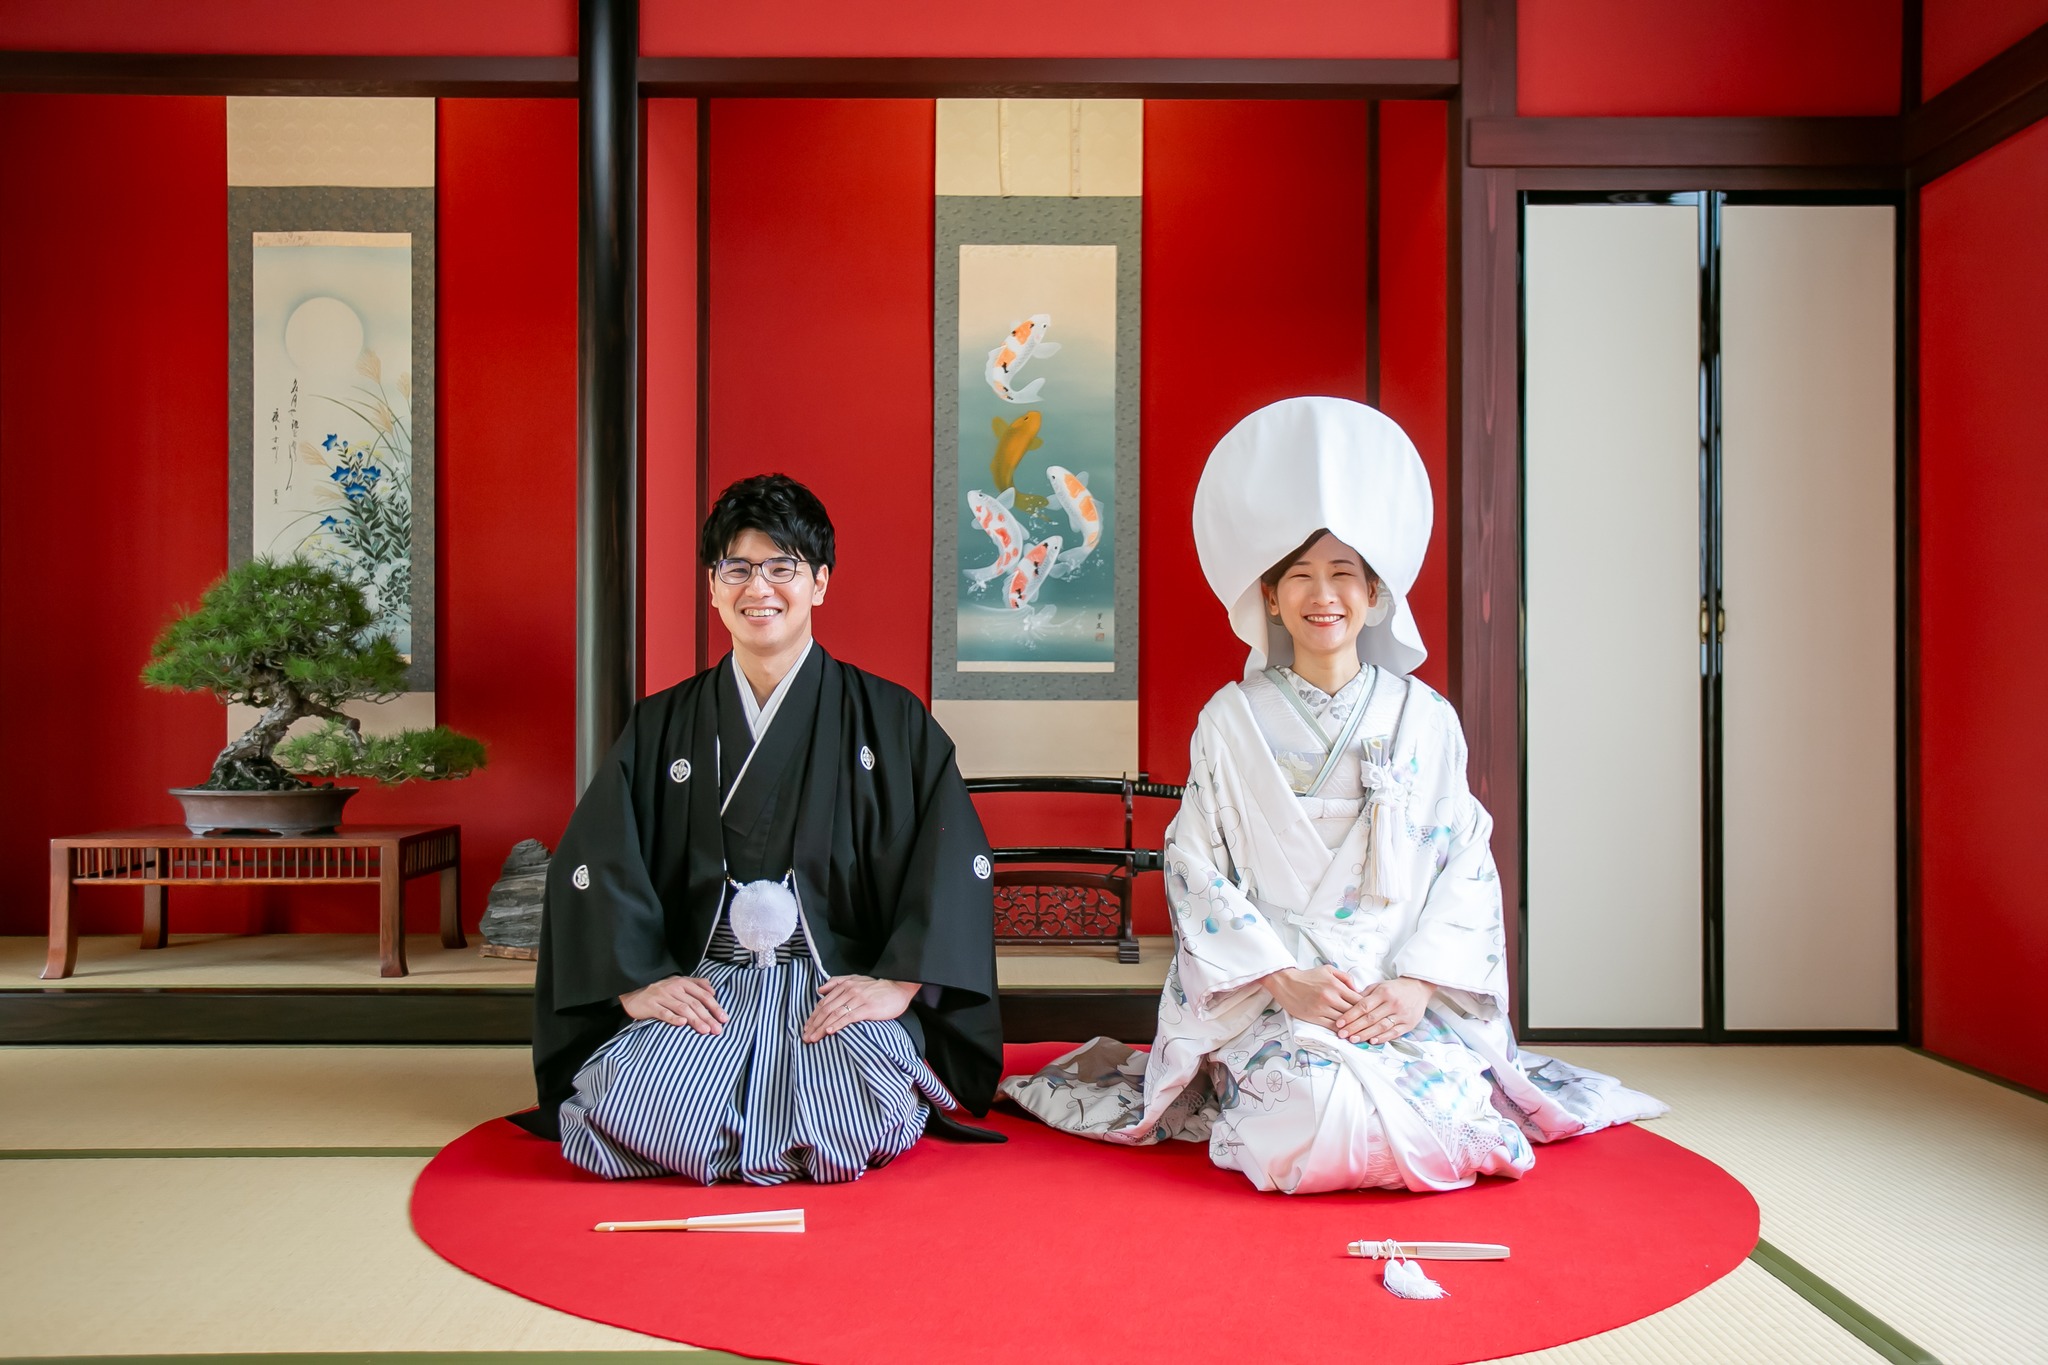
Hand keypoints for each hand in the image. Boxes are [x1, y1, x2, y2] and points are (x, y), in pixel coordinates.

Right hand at [620, 975, 727, 1034]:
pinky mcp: (651, 1006)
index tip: (724, 1018)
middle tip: (717, 1030)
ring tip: (705, 1030)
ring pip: (682, 1008)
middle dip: (708, 1016)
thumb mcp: (677, 983)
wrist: (633, 994)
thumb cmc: (659, 991)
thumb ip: (696, 984)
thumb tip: (713, 990)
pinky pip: (664, 1013)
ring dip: (695, 1020)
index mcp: (682, 983)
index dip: (715, 1006)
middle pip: (694, 1003)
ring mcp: (662, 997)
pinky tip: (682, 1024)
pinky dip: (673, 1018)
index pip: (703, 994)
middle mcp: (673, 988)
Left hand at [802, 974, 918, 1043]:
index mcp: (845, 985)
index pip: (824, 1002)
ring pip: (834, 1014)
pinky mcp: (867, 1008)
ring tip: (813, 1038)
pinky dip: (837, 1024)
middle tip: (806, 1036)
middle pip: (826, 1009)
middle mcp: (849, 991)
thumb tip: (820, 990)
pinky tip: (830, 1031)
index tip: (807, 1027)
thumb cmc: (878, 987)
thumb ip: (837, 982)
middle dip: (814, 1024)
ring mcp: (858, 999)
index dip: (813, 1016)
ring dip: (822, 1027)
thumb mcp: (856, 979)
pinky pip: (849, 1017)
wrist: (899, 988)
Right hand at [1258, 966, 1363, 1029]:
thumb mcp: (1328, 970)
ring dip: (1352, 1027)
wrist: (1286, 983)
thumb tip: (1357, 989)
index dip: (1366, 1007)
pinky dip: (1339, 1031)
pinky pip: (1331, 1027)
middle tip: (1369, 1024)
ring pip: (1343, 1022)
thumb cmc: (1308, 976)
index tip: (1370, 1011)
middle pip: (1352, 1012)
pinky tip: (1345, 1033)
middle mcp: (1330, 997)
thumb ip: (1345, 977)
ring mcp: (1322, 1008)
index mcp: (1335, 985)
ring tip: (1360, 1031)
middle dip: (1361, 1019)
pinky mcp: (1314, 1017)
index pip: (1358, 1000)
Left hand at [1333, 976, 1434, 1044]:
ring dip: (1366, 1035)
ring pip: (1381, 1027)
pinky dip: (1382, 1038)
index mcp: (1384, 992)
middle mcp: (1393, 1003)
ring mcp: (1402, 1014)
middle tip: (1342, 1034)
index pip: (1364, 1006)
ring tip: (1353, 1039)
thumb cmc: (1395, 988)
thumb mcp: (1379, 986)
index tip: (1339, 1023)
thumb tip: (1348, 1004)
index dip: (1350, 1015)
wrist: (1418, 988)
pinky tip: (1372, 1041)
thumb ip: (1365, 995)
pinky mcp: (1409, 1024)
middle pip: (1370, 1018)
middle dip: (1354, 1027)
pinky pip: (1394, 1033)